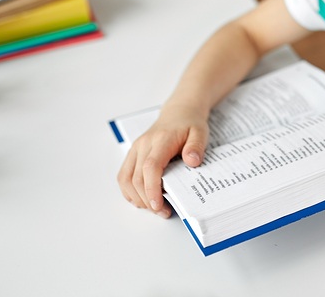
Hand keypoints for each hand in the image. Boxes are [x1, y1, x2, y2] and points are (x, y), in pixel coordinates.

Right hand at [117, 102, 209, 216]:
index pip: (151, 167)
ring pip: (126, 179)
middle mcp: (143, 145)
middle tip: (163, 212)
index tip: (159, 206)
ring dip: (137, 198)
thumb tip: (192, 162)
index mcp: (161, 140)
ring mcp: (135, 149)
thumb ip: (196, 146)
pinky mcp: (132, 154)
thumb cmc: (189, 124)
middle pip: (137, 177)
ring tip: (154, 207)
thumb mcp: (200, 132)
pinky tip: (143, 199)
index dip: (152, 189)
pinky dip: (130, 192)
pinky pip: (124, 176)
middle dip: (147, 200)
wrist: (178, 112)